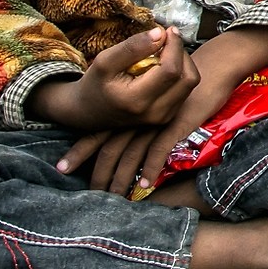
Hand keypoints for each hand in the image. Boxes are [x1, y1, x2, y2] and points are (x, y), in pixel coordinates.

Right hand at [27, 27, 197, 133]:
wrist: (88, 112)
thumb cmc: (95, 84)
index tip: (168, 30)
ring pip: (190, 82)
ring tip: (165, 52)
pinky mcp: (168, 116)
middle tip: (167, 39)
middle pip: (188, 77)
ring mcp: (163, 118)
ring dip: (183, 62)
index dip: (174, 46)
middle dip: (181, 52)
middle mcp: (155, 114)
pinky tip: (163, 66)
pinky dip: (180, 73)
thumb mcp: (105, 61)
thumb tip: (161, 33)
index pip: (171, 70)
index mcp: (137, 101)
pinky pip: (186, 89)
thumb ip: (132, 47)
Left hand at [60, 26, 267, 197]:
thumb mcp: (150, 97)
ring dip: (121, 179)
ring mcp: (152, 122)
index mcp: (125, 112)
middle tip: (88, 193)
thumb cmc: (178, 82)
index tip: (61, 169)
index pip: (96, 134)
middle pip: (108, 149)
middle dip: (97, 173)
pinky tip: (144, 185)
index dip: (79, 152)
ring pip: (130, 155)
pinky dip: (150, 169)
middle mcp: (134, 118)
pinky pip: (157, 150)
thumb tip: (120, 134)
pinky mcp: (172, 125)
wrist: (206, 71)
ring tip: (113, 197)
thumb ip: (137, 114)